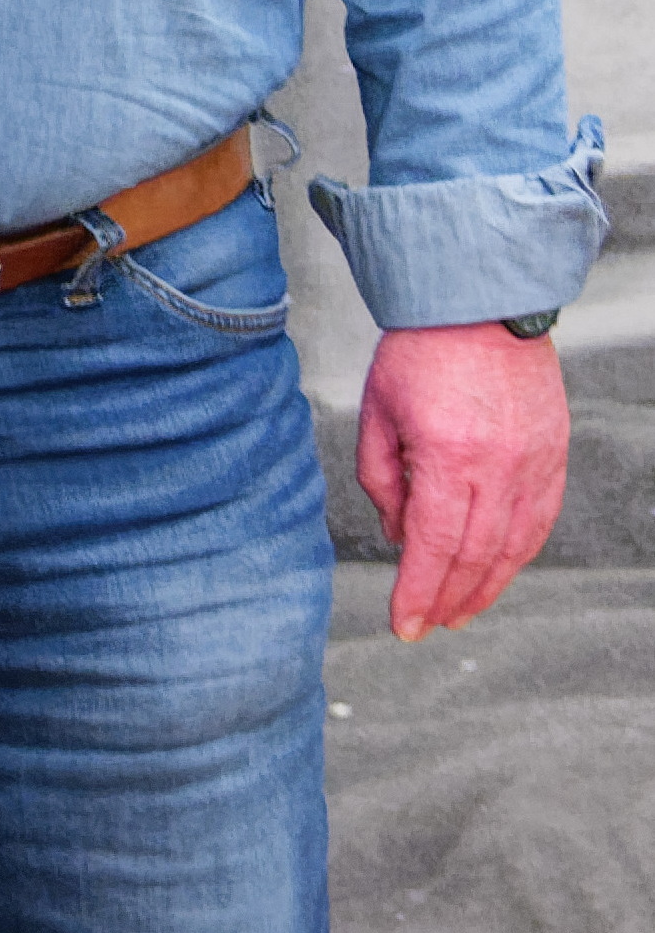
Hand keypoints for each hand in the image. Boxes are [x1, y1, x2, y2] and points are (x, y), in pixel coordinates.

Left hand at [356, 321, 570, 638]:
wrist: (480, 307)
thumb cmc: (419, 354)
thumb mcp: (377, 415)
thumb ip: (382, 481)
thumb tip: (397, 535)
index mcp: (448, 455)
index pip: (434, 545)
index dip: (418, 591)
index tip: (404, 624)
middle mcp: (499, 466)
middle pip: (476, 555)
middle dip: (449, 599)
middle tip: (426, 625)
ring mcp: (535, 462)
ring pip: (515, 545)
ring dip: (487, 586)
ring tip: (459, 612)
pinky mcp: (555, 455)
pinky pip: (541, 519)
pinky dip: (519, 553)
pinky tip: (498, 571)